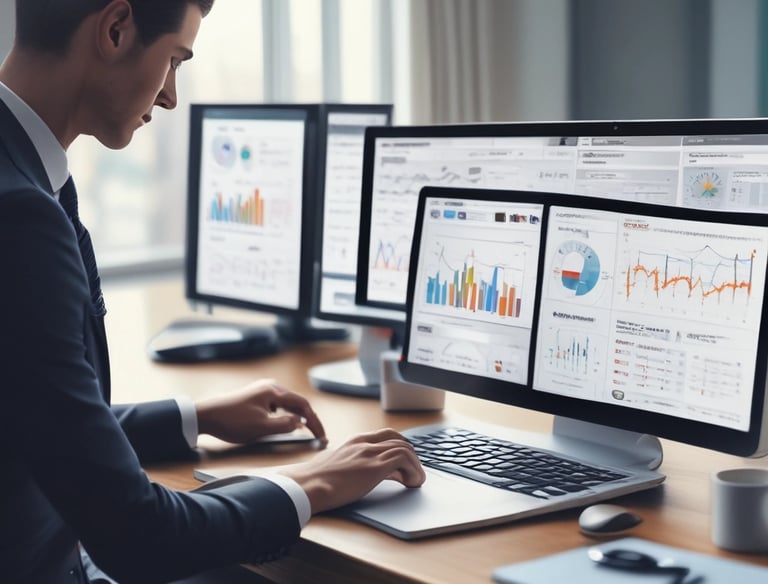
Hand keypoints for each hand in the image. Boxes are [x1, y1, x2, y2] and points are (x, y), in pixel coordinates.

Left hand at [195, 379, 324, 443]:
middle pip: (297, 403)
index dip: (314, 422)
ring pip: (288, 405)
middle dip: (309, 419)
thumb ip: (285, 425)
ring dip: (298, 418)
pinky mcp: (256, 398)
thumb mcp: (262, 428)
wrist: (206, 416)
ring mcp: (262, 392)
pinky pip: (278, 406)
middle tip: (317, 435)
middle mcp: (270, 387)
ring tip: (306, 432)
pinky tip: (287, 425)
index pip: (303, 405)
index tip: (321, 436)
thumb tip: (300, 423)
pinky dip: (287, 416)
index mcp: (274, 391)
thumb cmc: (232, 420)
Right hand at [279, 428, 425, 513]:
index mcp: (355, 441)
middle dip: (411, 456)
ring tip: (416, 480)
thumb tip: (365, 473)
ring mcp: (370, 454)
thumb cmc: (315, 480)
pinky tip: (412, 483)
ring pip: (405, 449)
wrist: (306, 485)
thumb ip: (353, 464)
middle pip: (400, 441)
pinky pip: (404, 460)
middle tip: (414, 471)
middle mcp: (364, 443)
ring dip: (416, 465)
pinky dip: (414, 471)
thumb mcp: (337, 465)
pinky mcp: (374, 468)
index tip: (405, 460)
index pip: (387, 435)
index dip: (400, 446)